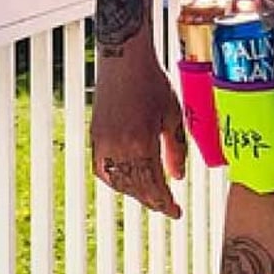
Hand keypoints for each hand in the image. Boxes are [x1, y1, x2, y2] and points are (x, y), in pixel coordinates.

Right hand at [90, 56, 187, 218]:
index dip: (166, 204)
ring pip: (119, 183)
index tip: (177, 213)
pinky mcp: (95, 137)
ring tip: (153, 196)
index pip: (154, 186)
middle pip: (137, 188)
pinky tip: (129, 182)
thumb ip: (175, 149)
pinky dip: (117, 181)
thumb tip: (177, 178)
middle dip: (154, 201)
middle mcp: (118, 148)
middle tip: (168, 208)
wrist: (124, 60)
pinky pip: (104, 171)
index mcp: (141, 143)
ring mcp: (103, 144)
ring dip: (136, 193)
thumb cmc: (152, 82)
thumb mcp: (172, 115)